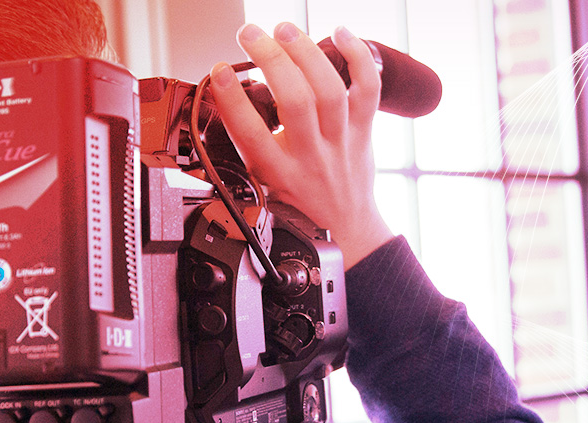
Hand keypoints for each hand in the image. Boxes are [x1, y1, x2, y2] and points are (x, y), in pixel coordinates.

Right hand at [208, 22, 394, 268]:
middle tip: (250, 34)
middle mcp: (311, 157)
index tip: (220, 71)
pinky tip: (339, 33)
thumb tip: (221, 97)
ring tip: (283, 29)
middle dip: (271, 60)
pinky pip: (368, 90)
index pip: (250, 134)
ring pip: (330, 91)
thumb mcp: (262, 182)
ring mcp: (340, 143)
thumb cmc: (298, 202)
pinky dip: (357, 57)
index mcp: (278, 173)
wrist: (347, 227)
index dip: (232, 99)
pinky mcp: (363, 131)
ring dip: (306, 53)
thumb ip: (244, 144)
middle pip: (295, 103)